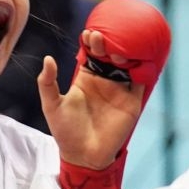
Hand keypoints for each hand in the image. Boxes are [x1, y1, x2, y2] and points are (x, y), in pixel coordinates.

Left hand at [39, 29, 145, 169]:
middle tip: (100, 37)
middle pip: (109, 55)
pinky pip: (140, 81)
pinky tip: (136, 61)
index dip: (91, 42)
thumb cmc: (65, 131)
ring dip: (124, 54)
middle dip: (107, 43)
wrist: (83, 156)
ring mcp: (119, 90)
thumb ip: (47, 83)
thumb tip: (48, 59)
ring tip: (115, 51)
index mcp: (86, 78)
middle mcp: (104, 80)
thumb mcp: (51, 105)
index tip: (89, 33)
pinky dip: (141, 70)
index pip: (91, 53)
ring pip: (126, 65)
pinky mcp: (132, 102)